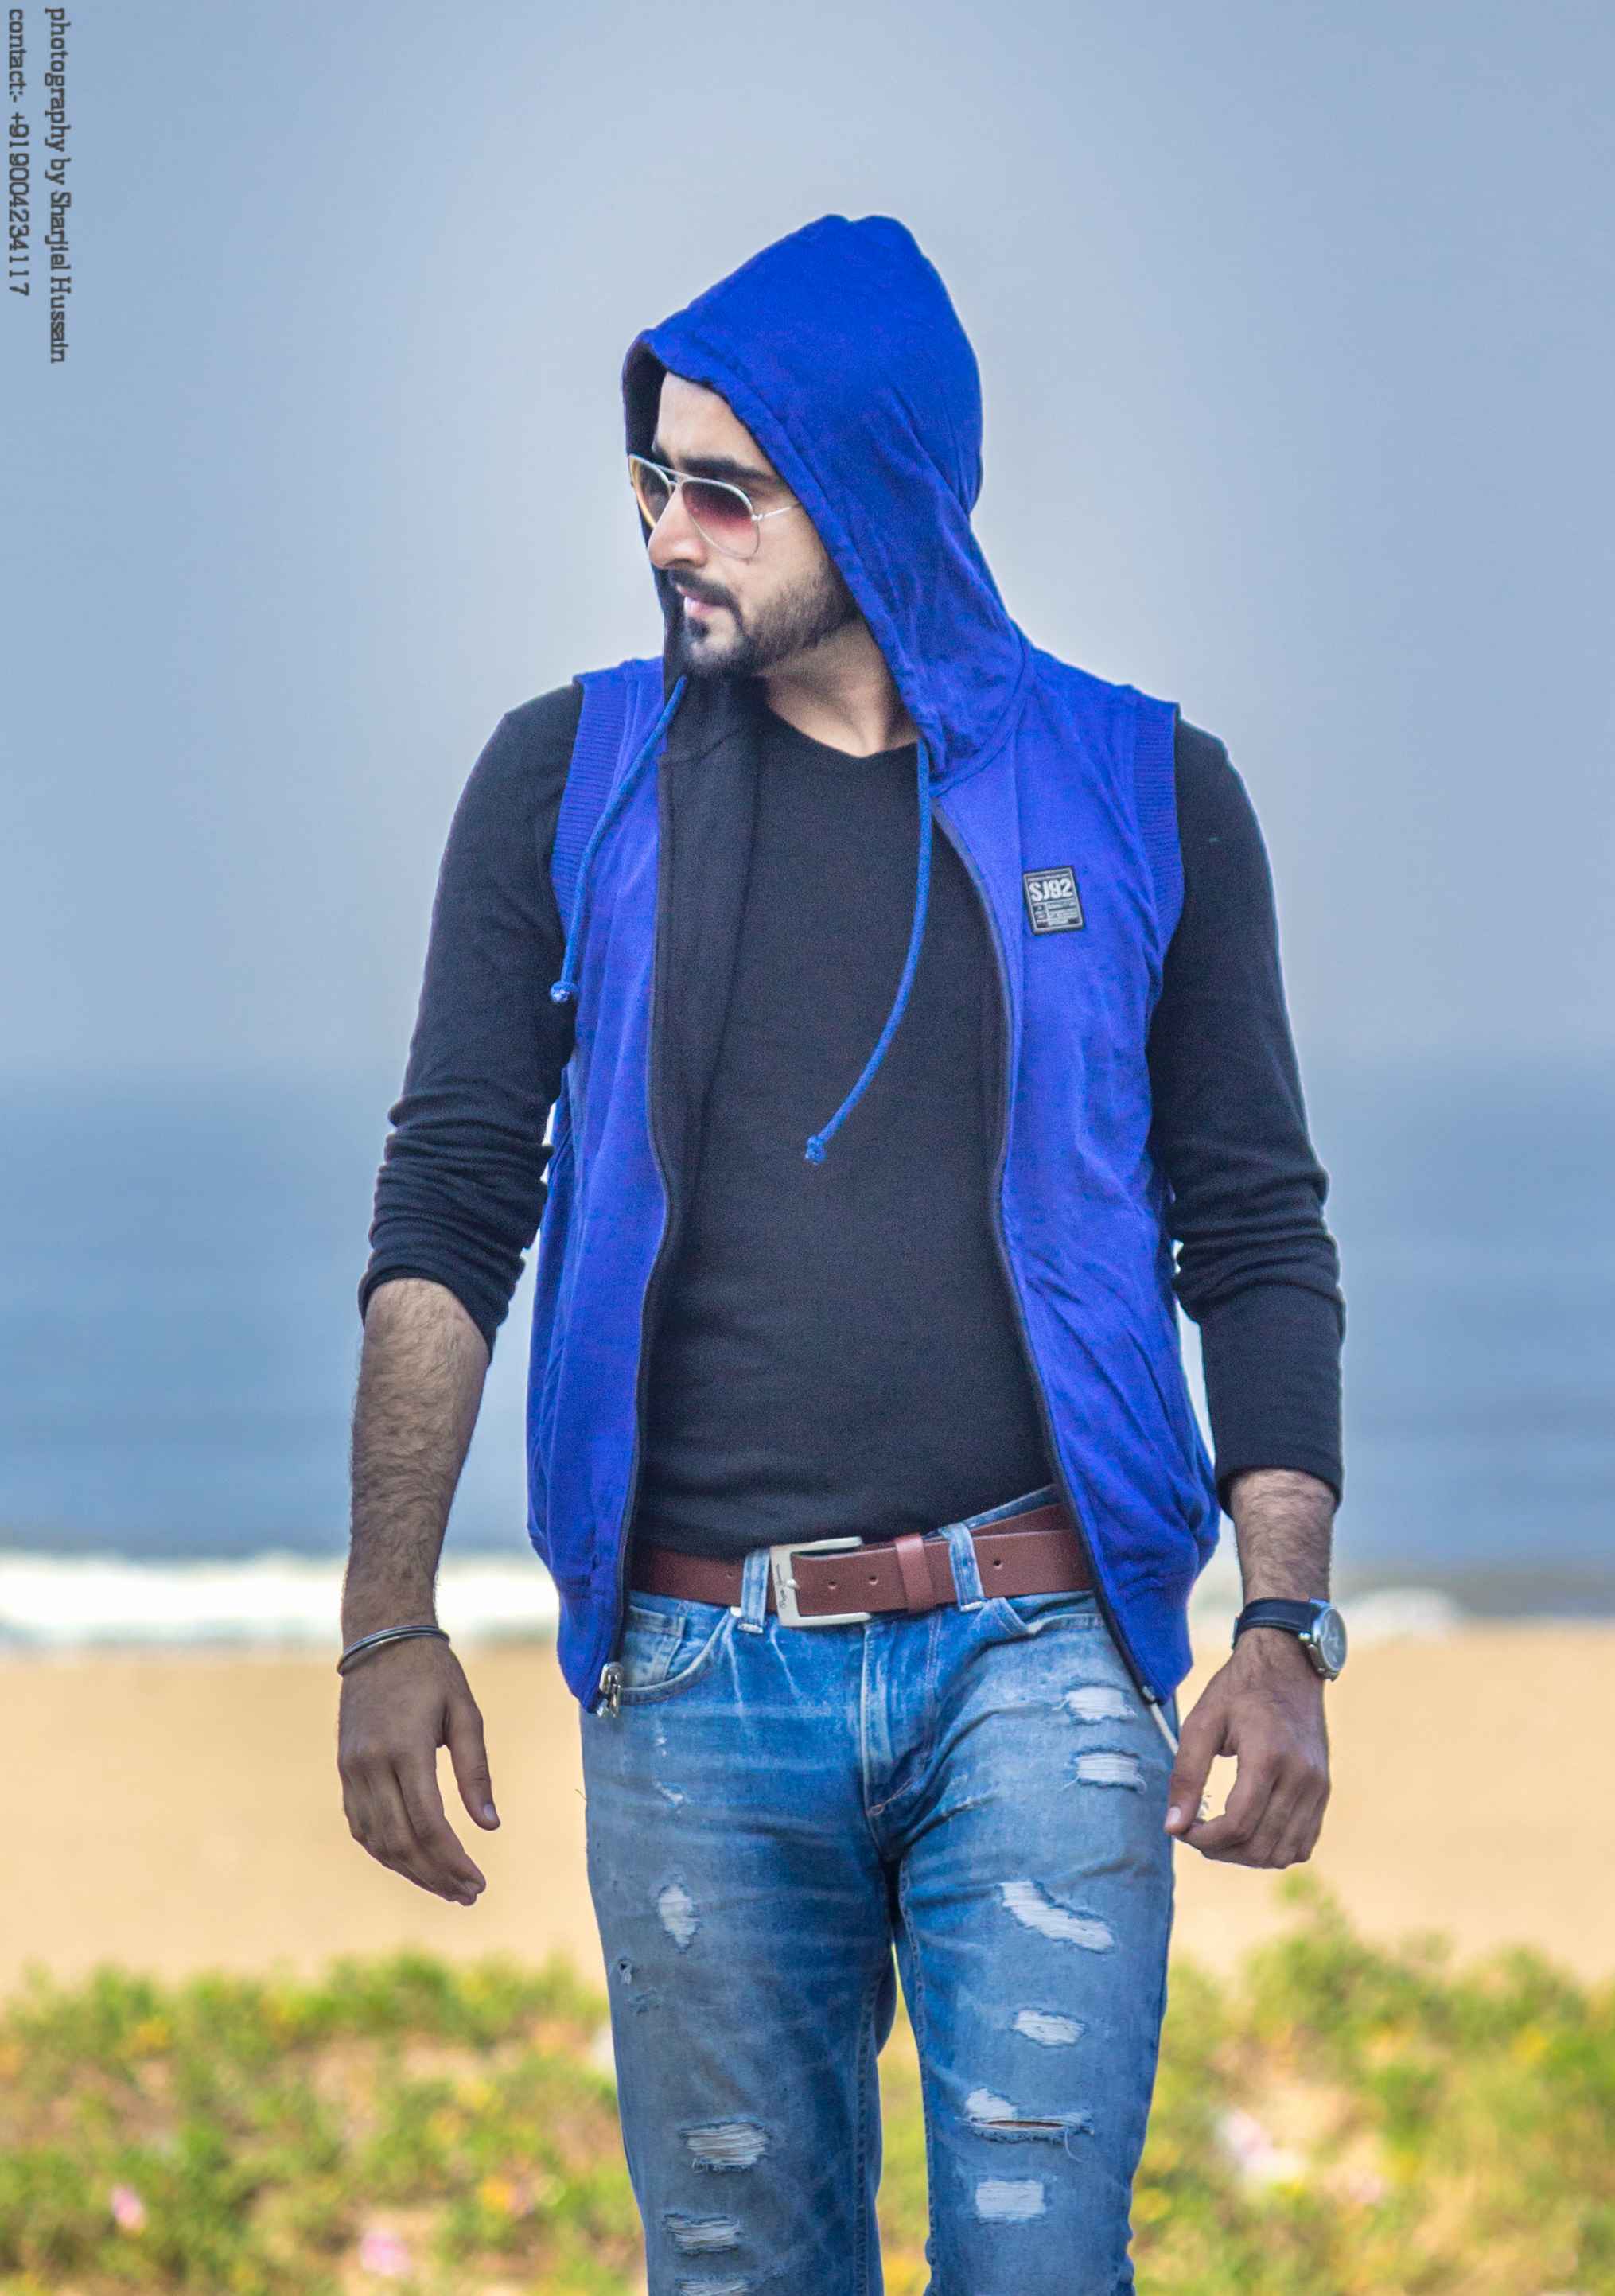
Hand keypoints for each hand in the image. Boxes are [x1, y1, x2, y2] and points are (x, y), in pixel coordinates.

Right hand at [338, 1637, 500, 1903]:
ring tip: (447, 1887)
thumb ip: (476, 1771)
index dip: (453, 1861)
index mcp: (404, 1748)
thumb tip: (490, 1826)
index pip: (428, 1824)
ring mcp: (351, 1769)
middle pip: (401, 1842)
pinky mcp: (344, 1771)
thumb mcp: (465, 1713)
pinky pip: (361, 1826)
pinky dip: (386, 1851)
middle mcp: (370, 1764)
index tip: (478, 1882)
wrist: (380, 1640)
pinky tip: (413, 1862)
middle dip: (436, 1876)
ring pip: (377, 1841)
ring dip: (411, 1871)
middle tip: (469, 1895)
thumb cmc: (433, 1673)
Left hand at [1163, 1627, 1330, 1865]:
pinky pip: (1303, 1843)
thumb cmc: (1239, 1691)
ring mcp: (1317, 1786)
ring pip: (1284, 1853)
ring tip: (1220, 1836)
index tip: (1183, 1830)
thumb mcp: (1202, 1722)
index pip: (1237, 1824)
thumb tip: (1172, 1826)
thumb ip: (1185, 1775)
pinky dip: (1275, 1850)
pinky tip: (1249, 1832)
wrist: (1287, 1666)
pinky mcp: (1324, 1791)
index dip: (1204, 1838)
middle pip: (1260, 1845)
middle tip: (1196, 1834)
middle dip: (1221, 1850)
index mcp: (1268, 1757)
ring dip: (1247, 1856)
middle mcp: (1300, 1777)